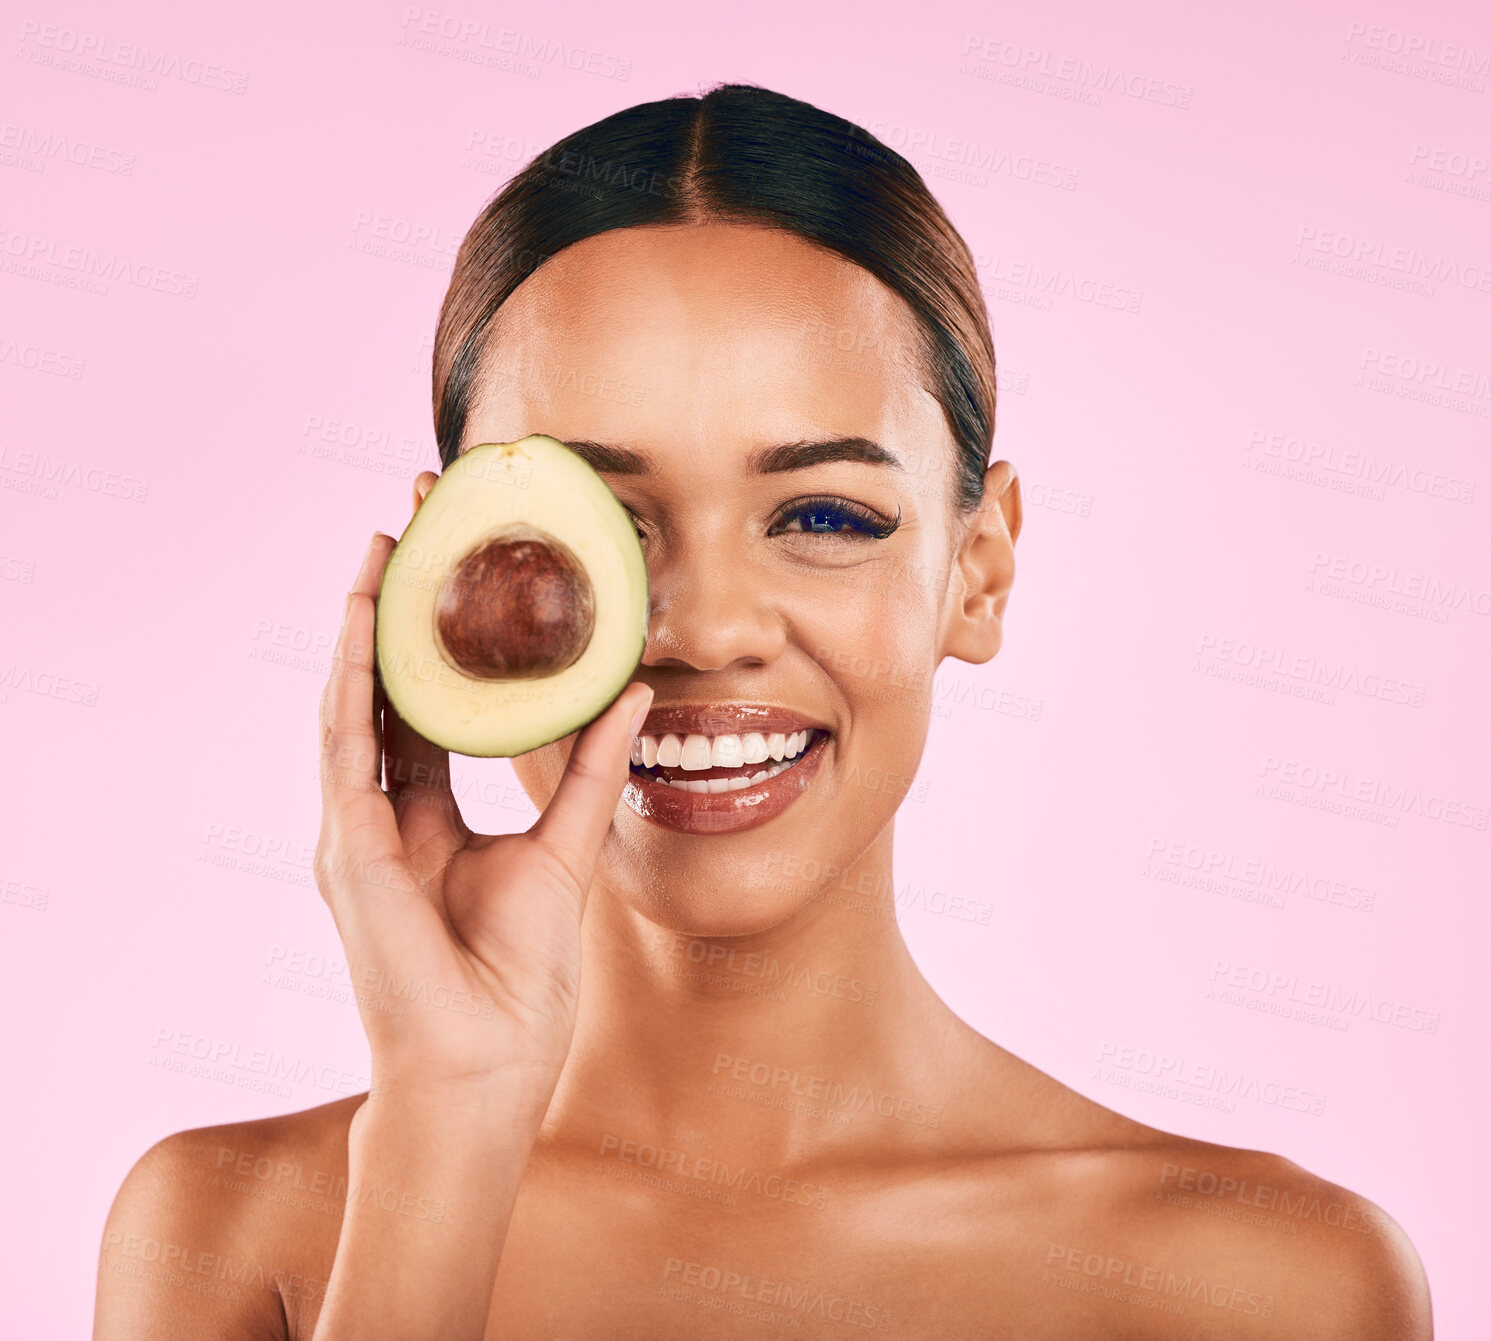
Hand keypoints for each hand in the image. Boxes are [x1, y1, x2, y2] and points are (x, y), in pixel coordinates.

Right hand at [314, 532, 650, 1113]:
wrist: (485, 1063)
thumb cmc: (516, 978)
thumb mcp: (562, 850)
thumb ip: (591, 770)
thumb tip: (634, 690)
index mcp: (425, 817)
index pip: (426, 708)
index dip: (436, 641)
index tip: (457, 570)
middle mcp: (380, 813)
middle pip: (385, 690)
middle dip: (398, 610)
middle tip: (414, 528)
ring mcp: (353, 827)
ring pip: (354, 701)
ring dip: (367, 622)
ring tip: (386, 546)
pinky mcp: (348, 844)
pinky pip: (348, 742)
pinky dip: (357, 674)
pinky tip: (370, 614)